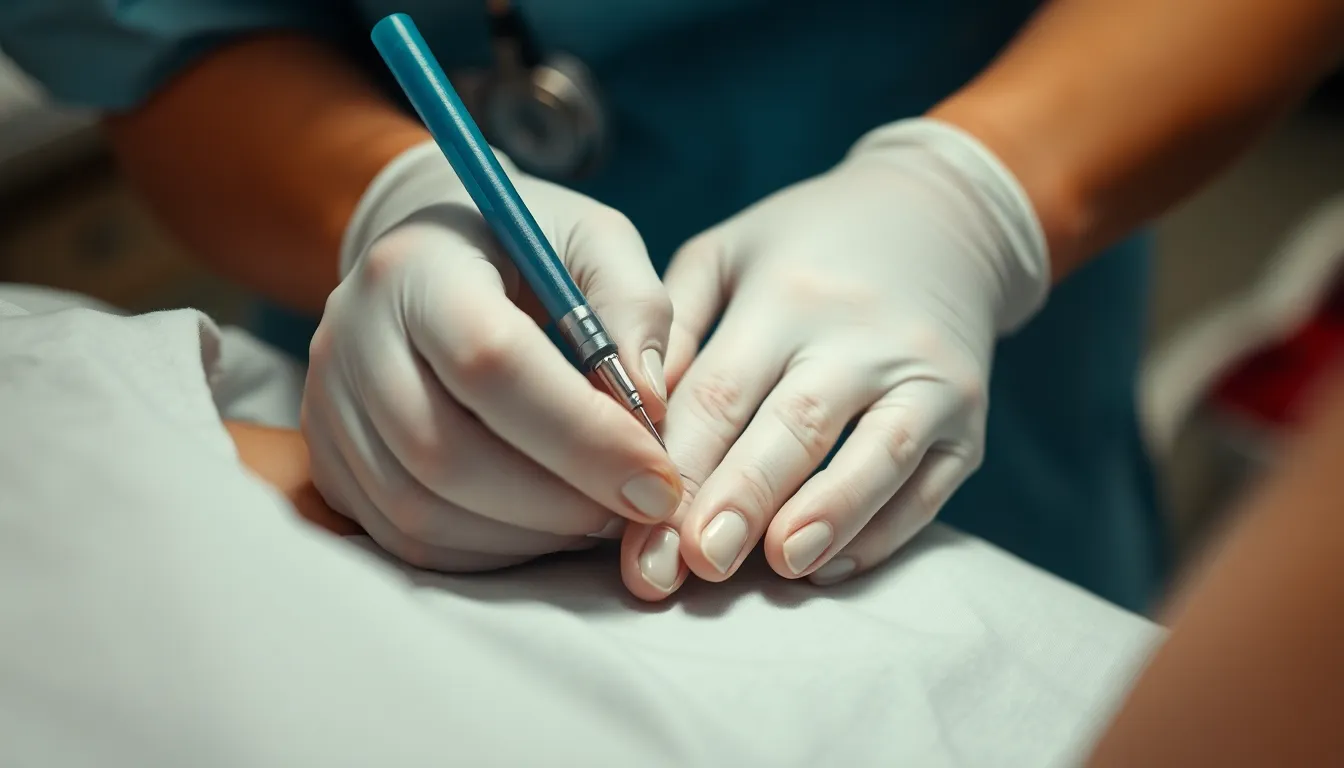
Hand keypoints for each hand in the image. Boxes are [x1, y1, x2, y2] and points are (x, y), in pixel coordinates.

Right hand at [304, 141, 680, 570]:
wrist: (425, 256)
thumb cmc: (525, 248)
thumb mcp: (594, 240)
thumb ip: (634, 308)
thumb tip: (650, 407)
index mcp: (416, 267)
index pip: (489, 363)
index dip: (582, 435)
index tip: (659, 479)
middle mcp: (349, 338)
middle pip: (445, 453)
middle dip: (560, 501)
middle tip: (637, 508)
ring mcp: (327, 408)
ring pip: (422, 511)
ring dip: (529, 536)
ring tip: (599, 513)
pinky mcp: (328, 463)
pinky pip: (407, 540)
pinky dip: (490, 552)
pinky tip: (545, 523)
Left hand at [620, 119, 1048, 598]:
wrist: (940, 221)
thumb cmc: (803, 248)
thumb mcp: (725, 255)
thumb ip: (673, 327)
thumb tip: (629, 417)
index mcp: (786, 295)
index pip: (723, 391)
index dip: (681, 464)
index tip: (640, 532)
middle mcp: (861, 336)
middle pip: (797, 426)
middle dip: (744, 497)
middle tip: (698, 563)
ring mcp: (925, 377)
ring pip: (877, 453)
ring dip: (827, 515)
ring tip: (779, 567)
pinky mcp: (968, 419)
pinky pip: (930, 485)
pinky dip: (884, 531)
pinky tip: (831, 566)